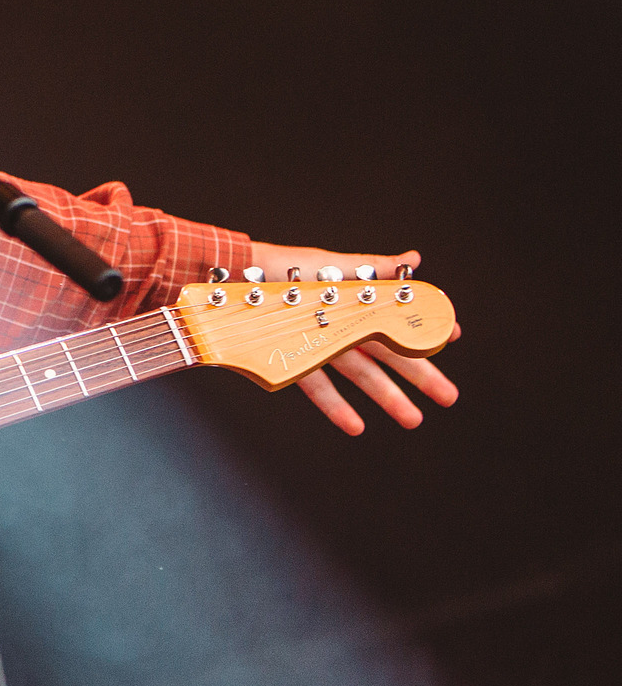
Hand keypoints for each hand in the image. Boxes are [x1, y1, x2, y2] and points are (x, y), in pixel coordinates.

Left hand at [240, 243, 458, 433]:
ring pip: (361, 376)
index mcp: (354, 303)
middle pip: (388, 355)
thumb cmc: (282, 267)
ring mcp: (319, 346)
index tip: (452, 339)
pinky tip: (356, 426)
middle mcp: (341, 327)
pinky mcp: (292, 360)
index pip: (398, 322)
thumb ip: (373, 268)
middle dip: (421, 376)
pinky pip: (318, 387)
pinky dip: (336, 408)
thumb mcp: (331, 266)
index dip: (424, 332)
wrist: (234, 279)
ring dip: (388, 398)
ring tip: (412, 419)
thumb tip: (413, 259)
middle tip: (448, 397)